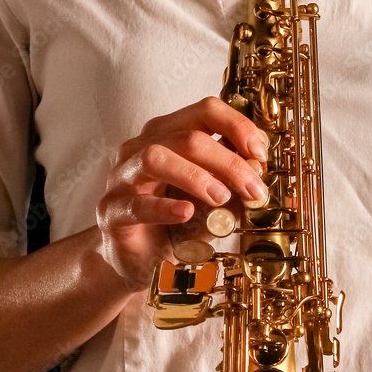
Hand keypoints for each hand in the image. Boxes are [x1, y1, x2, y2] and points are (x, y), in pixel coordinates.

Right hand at [95, 97, 268, 287]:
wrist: (137, 260)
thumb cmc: (175, 224)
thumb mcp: (212, 199)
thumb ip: (232, 183)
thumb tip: (260, 170)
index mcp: (169, 135)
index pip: (205, 111)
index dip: (237, 126)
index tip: (260, 153)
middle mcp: (142, 147)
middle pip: (187, 136)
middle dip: (228, 162)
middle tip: (253, 188)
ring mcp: (122, 177)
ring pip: (156, 157)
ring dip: (195, 176)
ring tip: (221, 197)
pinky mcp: (111, 210)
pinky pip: (136, 204)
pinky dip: (164, 208)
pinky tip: (185, 213)